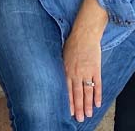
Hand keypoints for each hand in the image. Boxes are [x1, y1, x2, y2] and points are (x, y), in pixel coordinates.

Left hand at [63, 0, 106, 122]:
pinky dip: (98, 95)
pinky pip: (97, 85)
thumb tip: (54, 76)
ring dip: (87, 104)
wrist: (83, 34)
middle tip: (78, 118)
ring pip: (87, 92)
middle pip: (77, 94)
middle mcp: (75, 73)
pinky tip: (97, 104)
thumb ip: (60, 67)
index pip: (66, 89)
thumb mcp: (61, 55)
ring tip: (87, 115)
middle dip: (77, 107)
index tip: (67, 111)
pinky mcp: (96, 69)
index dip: (67, 101)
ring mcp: (87, 72)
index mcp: (65, 69)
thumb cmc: (70, 43)